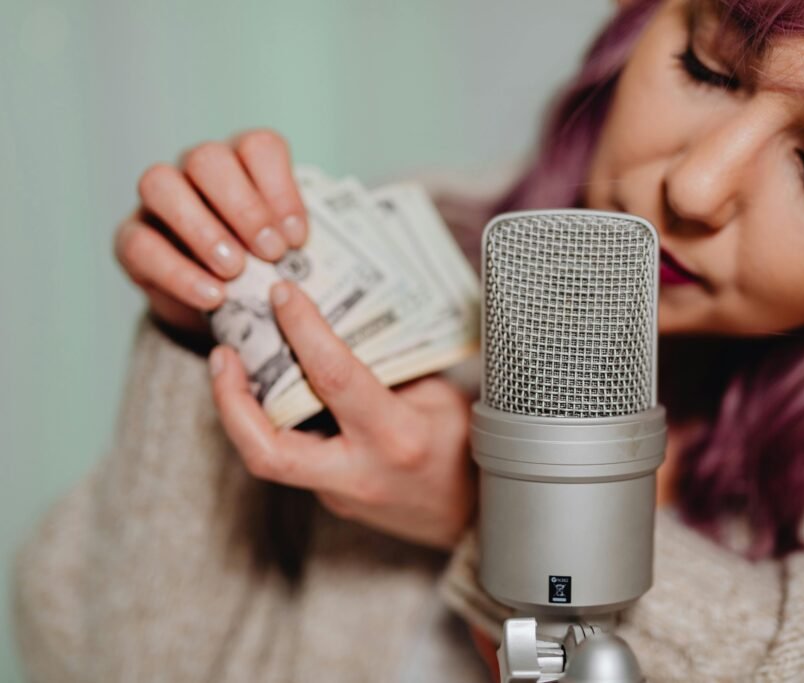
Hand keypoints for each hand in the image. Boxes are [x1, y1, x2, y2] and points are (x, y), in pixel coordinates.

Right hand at [114, 129, 307, 334]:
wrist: (224, 310)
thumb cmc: (267, 271)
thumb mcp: (291, 254)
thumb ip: (297, 245)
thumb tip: (310, 256)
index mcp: (243, 162)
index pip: (259, 147)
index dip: (280, 189)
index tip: (298, 238)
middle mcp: (197, 169)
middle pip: (208, 159)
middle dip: (243, 207)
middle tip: (271, 253)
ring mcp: (159, 200)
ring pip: (161, 184)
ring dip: (202, 229)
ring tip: (235, 272)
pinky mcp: (131, 239)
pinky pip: (141, 244)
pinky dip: (178, 272)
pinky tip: (213, 297)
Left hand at [208, 280, 476, 548]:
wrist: (477, 519)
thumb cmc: (466, 450)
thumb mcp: (441, 398)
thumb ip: (390, 370)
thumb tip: (342, 329)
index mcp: (395, 437)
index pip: (334, 378)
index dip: (302, 330)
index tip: (282, 294)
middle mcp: (360, 472)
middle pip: (268, 451)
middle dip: (231, 402)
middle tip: (221, 355)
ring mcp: (341, 496)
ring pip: (270, 458)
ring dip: (242, 412)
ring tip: (234, 366)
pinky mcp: (333, 502)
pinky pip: (294, 460)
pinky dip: (278, 424)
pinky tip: (276, 394)